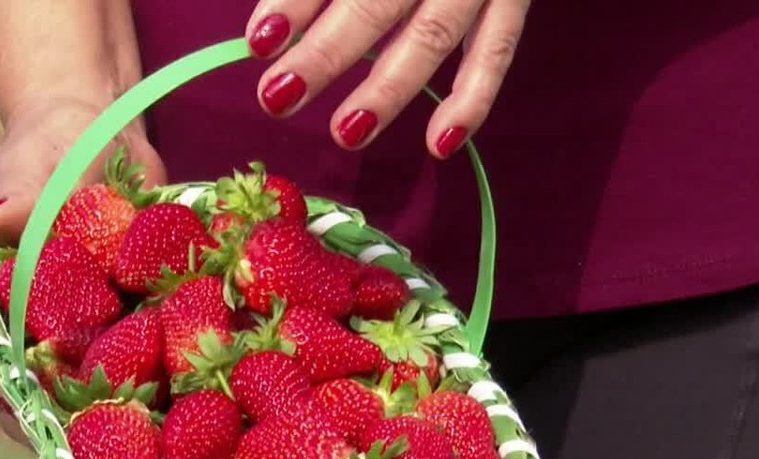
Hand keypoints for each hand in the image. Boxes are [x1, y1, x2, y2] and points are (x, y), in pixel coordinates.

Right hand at [0, 95, 165, 443]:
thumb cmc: (56, 143)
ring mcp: (64, 327)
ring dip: (101, 418)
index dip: (1, 387)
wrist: (101, 131)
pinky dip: (142, 389)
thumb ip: (22, 197)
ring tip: (135, 456)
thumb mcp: (39, 166)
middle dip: (54, 423)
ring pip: (74, 388)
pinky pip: (120, 367)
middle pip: (26, 387)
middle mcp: (20, 318)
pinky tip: (175, 413)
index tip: (26, 418)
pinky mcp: (108, 326)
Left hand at [245, 0, 529, 156]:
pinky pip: (496, 48)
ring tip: (346, 132)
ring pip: (433, 33)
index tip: (262, 40)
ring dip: (389, 88)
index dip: (296, 0)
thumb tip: (272, 27)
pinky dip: (472, 99)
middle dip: (327, 53)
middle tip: (278, 97)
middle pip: (377, 2)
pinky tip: (438, 144)